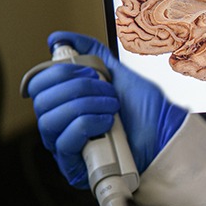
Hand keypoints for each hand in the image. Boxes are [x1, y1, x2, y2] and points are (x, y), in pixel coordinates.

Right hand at [25, 31, 187, 187]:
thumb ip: (88, 52)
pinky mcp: (74, 166)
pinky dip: (86, 125)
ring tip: (112, 107)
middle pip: (41, 100)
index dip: (59, 72)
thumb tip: (57, 38)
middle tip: (106, 90)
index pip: (38, 84)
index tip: (90, 71)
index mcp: (65, 102)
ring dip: (85, 106)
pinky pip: (63, 142)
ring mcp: (66, 146)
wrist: (166, 135)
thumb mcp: (117, 73)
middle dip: (77, 87)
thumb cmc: (146, 111)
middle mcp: (61, 124)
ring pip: (49, 120)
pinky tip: (107, 123)